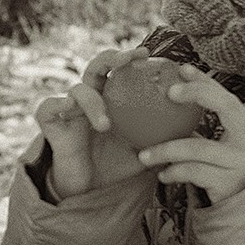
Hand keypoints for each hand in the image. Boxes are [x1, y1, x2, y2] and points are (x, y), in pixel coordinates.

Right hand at [32, 46, 153, 199]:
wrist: (88, 189)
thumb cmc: (117, 166)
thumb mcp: (146, 153)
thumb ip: (165, 141)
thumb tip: (196, 132)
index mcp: (112, 98)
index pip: (121, 70)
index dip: (133, 58)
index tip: (150, 55)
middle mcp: (90, 96)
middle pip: (97, 66)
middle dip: (112, 57)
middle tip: (128, 60)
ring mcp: (68, 107)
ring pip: (77, 90)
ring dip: (92, 102)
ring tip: (105, 124)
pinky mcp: (49, 121)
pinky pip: (48, 107)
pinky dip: (58, 106)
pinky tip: (69, 110)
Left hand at [135, 65, 244, 203]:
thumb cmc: (229, 172)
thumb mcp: (226, 148)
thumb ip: (207, 129)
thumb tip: (168, 103)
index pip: (228, 98)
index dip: (206, 82)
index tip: (182, 69)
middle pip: (224, 107)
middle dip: (197, 93)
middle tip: (169, 92)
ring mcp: (241, 163)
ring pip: (196, 147)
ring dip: (164, 150)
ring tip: (144, 154)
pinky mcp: (228, 185)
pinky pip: (192, 172)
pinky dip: (173, 172)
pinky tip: (162, 175)